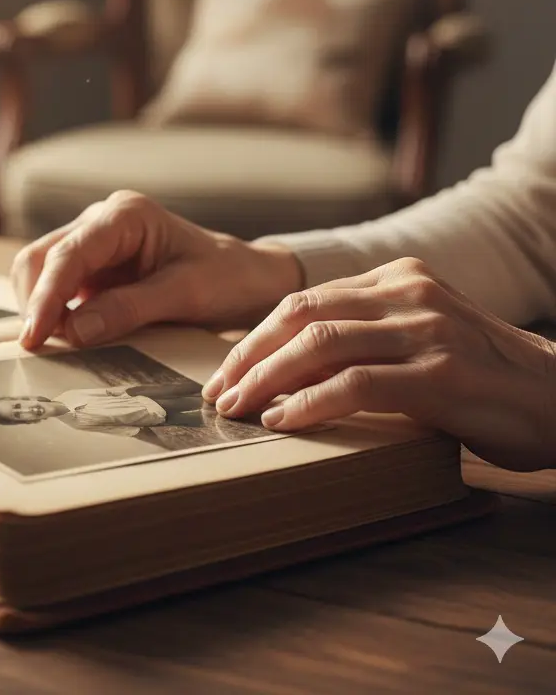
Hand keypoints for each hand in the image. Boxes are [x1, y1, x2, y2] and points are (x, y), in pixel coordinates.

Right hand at [11, 191, 302, 348]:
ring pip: (40, 271)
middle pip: (41, 258)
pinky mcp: (93, 269)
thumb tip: (74, 331)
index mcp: (125, 215)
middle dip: (35, 302)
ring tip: (54, 345)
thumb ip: (128, 308)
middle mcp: (101, 221)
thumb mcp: (185, 294)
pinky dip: (53, 313)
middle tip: (40, 348)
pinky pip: (57, 288)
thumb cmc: (225, 276)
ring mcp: (93, 244)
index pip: (68, 255)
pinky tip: (65, 337)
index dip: (46, 297)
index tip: (35, 337)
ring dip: (40, 308)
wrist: (247, 278)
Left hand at [204, 257, 555, 471]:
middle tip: (217, 392)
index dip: (256, 337)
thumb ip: (363, 339)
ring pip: (321, 345)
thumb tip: (286, 369)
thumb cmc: (483, 379)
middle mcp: (407, 293)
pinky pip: (357, 384)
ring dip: (267, 379)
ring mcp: (426, 329)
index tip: (225, 370)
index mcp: (396, 279)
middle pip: (301, 315)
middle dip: (248, 355)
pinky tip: (282, 421)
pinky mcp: (442, 374)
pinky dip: (310, 403)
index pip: (304, 300)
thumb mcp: (417, 340)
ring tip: (236, 409)